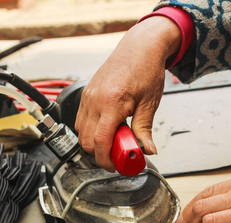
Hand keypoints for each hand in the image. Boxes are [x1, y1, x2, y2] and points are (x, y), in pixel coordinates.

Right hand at [75, 16, 181, 170]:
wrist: (140, 47)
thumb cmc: (146, 70)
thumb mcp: (149, 103)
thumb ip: (144, 130)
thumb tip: (147, 150)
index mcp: (111, 103)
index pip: (100, 141)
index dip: (105, 160)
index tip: (115, 167)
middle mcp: (95, 100)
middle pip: (86, 140)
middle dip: (100, 154)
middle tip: (118, 157)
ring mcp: (88, 96)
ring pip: (81, 131)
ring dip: (94, 143)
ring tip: (114, 142)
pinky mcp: (86, 94)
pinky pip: (81, 119)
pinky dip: (90, 130)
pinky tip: (107, 129)